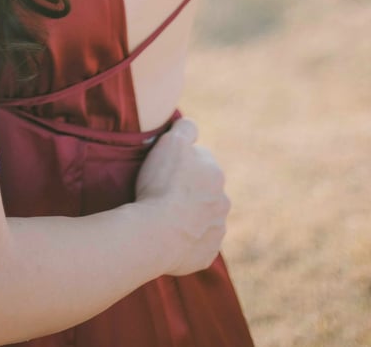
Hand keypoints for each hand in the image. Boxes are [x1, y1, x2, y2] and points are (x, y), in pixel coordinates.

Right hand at [135, 117, 229, 275]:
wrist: (157, 232)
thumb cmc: (162, 184)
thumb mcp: (172, 142)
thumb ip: (186, 128)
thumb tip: (191, 125)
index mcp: (216, 174)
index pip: (200, 161)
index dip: (180, 163)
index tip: (164, 169)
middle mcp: (222, 202)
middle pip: (204, 190)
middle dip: (189, 191)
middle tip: (162, 193)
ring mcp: (216, 230)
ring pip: (203, 217)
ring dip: (189, 216)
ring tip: (164, 217)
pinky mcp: (207, 254)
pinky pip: (197, 243)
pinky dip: (186, 240)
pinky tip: (169, 236)